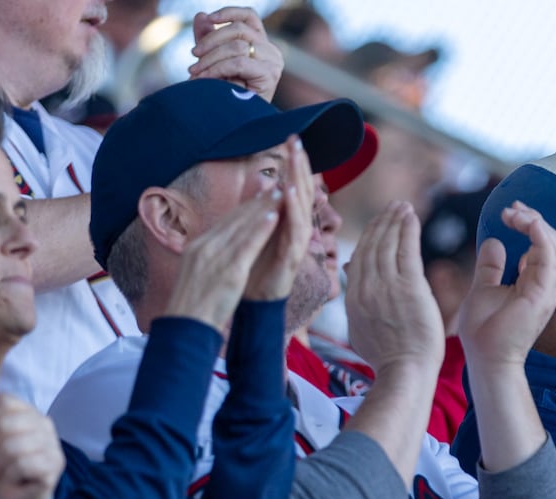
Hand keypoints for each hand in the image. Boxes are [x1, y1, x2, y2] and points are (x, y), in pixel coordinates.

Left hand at [0, 395, 63, 498]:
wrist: (14, 494)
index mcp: (26, 411)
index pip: (2, 402)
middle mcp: (43, 423)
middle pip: (4, 424)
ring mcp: (52, 443)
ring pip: (12, 446)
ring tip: (2, 471)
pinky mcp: (54, 465)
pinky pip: (23, 464)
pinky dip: (10, 475)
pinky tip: (14, 479)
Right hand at [163, 188, 282, 333]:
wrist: (185, 325)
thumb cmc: (193, 306)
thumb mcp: (197, 275)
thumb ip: (207, 259)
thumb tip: (216, 250)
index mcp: (198, 247)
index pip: (225, 222)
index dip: (245, 206)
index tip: (260, 193)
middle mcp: (206, 246)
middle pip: (235, 218)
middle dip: (257, 200)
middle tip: (276, 185)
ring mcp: (216, 256)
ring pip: (243, 226)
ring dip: (263, 207)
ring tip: (281, 193)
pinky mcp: (228, 270)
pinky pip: (248, 244)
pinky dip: (261, 228)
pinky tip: (274, 215)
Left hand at [188, 7, 283, 100]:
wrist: (233, 123)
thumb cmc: (224, 93)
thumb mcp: (213, 61)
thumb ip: (209, 38)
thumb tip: (201, 15)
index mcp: (262, 45)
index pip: (249, 17)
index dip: (229, 12)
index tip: (209, 18)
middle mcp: (272, 52)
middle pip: (239, 29)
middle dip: (211, 40)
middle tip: (194, 54)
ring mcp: (273, 63)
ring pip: (237, 46)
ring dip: (211, 58)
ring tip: (195, 71)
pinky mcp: (269, 75)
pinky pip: (237, 63)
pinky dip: (216, 69)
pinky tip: (204, 79)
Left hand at [245, 134, 314, 301]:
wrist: (253, 303)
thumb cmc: (256, 269)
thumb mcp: (258, 231)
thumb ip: (263, 208)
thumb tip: (265, 183)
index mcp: (288, 222)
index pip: (294, 187)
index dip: (295, 164)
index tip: (292, 138)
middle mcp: (296, 230)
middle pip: (301, 191)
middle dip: (300, 165)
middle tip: (297, 138)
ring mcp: (296, 243)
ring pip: (302, 206)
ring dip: (299, 180)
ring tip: (297, 157)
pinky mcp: (292, 257)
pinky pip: (296, 230)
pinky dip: (293, 209)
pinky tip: (288, 191)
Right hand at [344, 200, 445, 373]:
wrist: (404, 372)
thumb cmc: (388, 358)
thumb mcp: (360, 328)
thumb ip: (355, 299)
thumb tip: (348, 270)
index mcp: (353, 299)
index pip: (359, 259)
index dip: (369, 237)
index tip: (378, 223)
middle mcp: (366, 288)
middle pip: (371, 246)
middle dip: (382, 223)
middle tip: (392, 207)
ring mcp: (386, 286)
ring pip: (388, 243)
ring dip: (395, 221)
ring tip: (402, 206)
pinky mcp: (409, 286)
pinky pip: (406, 249)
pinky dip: (407, 229)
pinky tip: (411, 216)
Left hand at [454, 201, 555, 367]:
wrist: (486, 358)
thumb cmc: (483, 331)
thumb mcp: (483, 288)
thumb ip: (490, 267)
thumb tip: (494, 241)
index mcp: (532, 282)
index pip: (541, 245)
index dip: (528, 224)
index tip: (508, 213)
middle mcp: (544, 284)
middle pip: (551, 241)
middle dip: (532, 218)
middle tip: (510, 210)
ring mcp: (546, 289)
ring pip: (554, 245)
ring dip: (535, 223)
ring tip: (513, 215)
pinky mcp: (543, 294)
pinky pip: (550, 256)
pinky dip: (540, 235)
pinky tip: (526, 222)